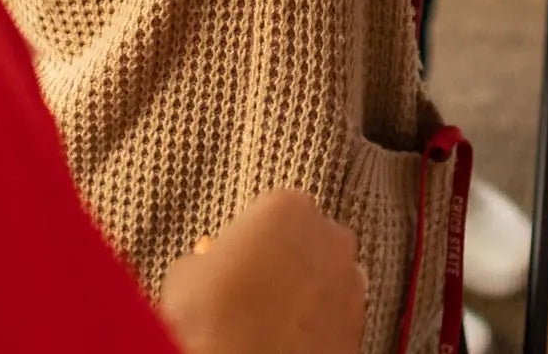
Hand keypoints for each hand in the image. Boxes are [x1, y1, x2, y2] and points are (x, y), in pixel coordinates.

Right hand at [157, 189, 364, 353]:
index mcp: (289, 207)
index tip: (239, 258)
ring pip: (329, 279)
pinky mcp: (360, 327)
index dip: (253, 237)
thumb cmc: (207, 314)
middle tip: (256, 288)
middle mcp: (331, 237)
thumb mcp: (187, 271)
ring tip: (273, 319)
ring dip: (309, 292)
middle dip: (289, 259)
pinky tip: (290, 340)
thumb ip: (211, 256)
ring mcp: (352, 284)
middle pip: (310, 240)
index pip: (274, 211)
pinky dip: (320, 326)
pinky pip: (337, 318)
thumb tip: (211, 263)